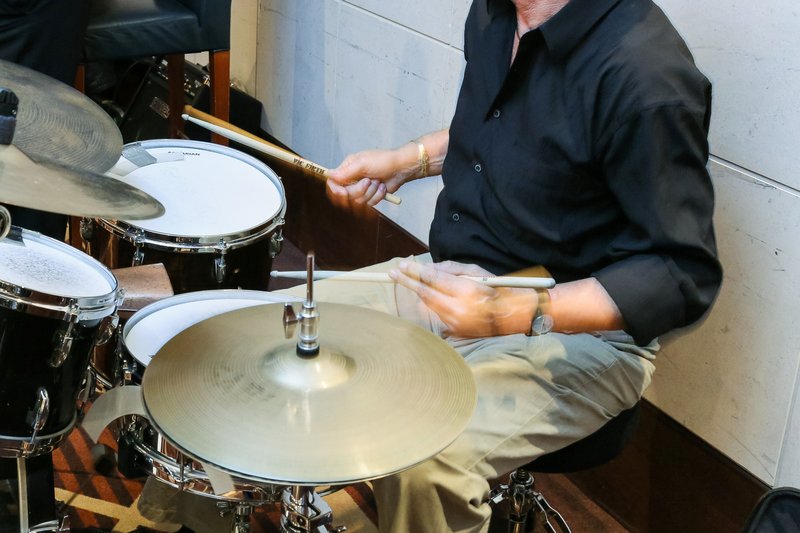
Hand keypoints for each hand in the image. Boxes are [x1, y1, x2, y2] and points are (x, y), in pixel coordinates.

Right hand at [327, 149, 412, 206]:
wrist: (401, 168)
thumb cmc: (383, 161)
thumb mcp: (362, 163)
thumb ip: (345, 172)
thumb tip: (328, 174)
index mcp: (347, 168)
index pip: (333, 183)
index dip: (337, 190)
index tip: (344, 192)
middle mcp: (352, 179)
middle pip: (345, 195)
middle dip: (359, 190)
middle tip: (368, 181)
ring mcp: (361, 188)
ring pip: (358, 201)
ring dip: (371, 192)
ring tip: (378, 182)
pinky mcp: (370, 195)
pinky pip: (369, 203)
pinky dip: (377, 196)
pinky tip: (382, 187)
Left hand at [389, 260, 537, 336]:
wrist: (515, 316)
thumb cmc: (498, 288)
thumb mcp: (477, 271)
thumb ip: (450, 269)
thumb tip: (427, 269)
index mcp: (467, 291)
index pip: (433, 279)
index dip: (415, 271)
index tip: (403, 265)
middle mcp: (459, 309)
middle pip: (425, 293)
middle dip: (407, 282)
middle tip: (393, 272)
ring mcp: (456, 322)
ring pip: (428, 304)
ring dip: (418, 292)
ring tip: (407, 279)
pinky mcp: (455, 331)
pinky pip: (437, 313)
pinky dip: (432, 302)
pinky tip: (428, 294)